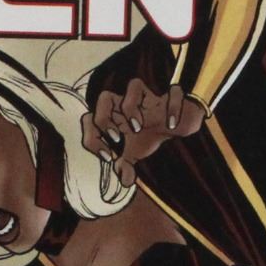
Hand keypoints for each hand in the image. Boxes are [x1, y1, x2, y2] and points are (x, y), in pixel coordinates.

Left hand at [81, 78, 205, 187]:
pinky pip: (171, 91)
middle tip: (116, 138)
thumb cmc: (149, 135)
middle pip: (103, 98)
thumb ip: (125, 166)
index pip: (90, 120)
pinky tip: (171, 124)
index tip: (108, 157)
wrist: (176, 125)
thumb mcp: (135, 154)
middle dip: (104, 118)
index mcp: (114, 117)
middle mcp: (126, 105)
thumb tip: (125, 180)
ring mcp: (147, 98)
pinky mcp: (168, 95)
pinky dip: (172, 107)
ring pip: (133, 85)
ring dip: (132, 108)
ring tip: (138, 128)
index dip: (92, 139)